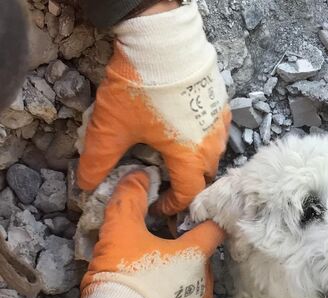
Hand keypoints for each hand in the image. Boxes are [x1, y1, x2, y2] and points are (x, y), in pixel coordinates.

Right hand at [64, 171, 223, 297]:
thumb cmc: (125, 275)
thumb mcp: (120, 231)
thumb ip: (129, 199)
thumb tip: (139, 174)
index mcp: (195, 252)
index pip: (214, 227)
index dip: (206, 219)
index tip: (193, 217)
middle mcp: (205, 277)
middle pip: (203, 256)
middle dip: (187, 251)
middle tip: (162, 249)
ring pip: (199, 282)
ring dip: (185, 277)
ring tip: (160, 277)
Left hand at [77, 0, 229, 215]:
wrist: (162, 42)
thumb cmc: (141, 89)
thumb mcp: (111, 127)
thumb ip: (98, 161)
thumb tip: (87, 185)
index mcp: (190, 157)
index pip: (189, 194)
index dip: (173, 205)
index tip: (158, 205)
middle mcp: (212, 145)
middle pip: (204, 176)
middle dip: (186, 184)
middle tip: (165, 180)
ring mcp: (220, 123)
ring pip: (213, 154)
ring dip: (197, 160)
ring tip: (175, 153)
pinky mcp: (220, 103)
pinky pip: (216, 131)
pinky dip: (203, 137)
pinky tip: (186, 127)